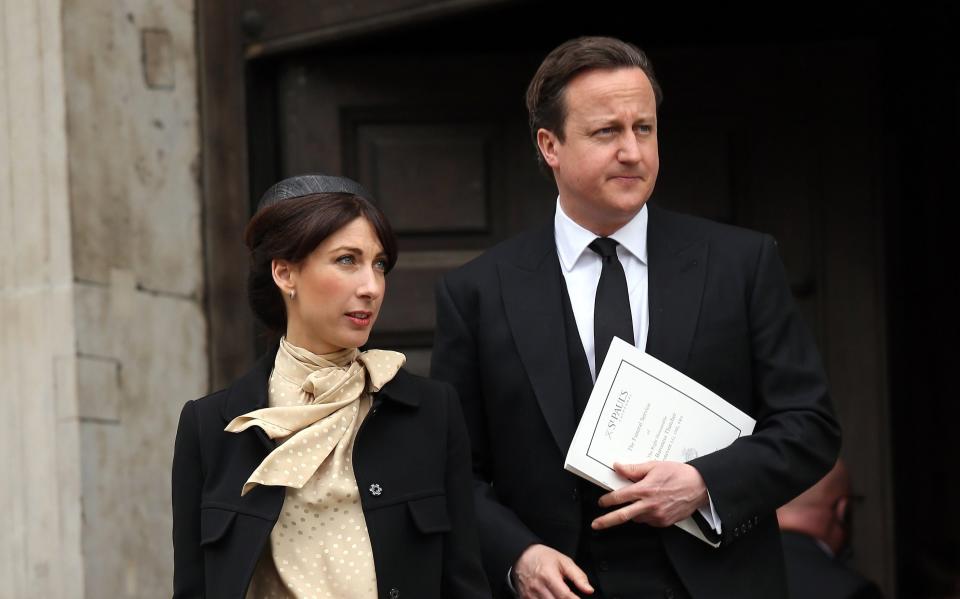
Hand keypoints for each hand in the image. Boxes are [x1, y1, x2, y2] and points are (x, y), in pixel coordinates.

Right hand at [513, 543, 593, 598]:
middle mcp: (537, 587)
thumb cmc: (544, 557)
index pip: (564, 596)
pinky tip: (552, 597)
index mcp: (548, 575)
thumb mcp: (564, 561)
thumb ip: (578, 576)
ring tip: (561, 596)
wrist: (522, 555)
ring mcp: (530, 595)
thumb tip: (589, 590)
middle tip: (573, 598)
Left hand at [592, 461, 707, 529]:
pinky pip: (649, 521)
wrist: (700, 486)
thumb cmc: (679, 474)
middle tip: (596, 524)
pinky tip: (652, 506)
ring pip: (636, 518)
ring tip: (641, 502)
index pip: (619, 497)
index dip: (607, 500)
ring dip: (633, 512)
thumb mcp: (654, 466)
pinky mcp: (664, 522)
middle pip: (622, 515)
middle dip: (606, 521)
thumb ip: (634, 469)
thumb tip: (618, 467)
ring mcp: (657, 516)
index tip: (601, 502)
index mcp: (645, 490)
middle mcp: (649, 505)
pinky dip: (646, 515)